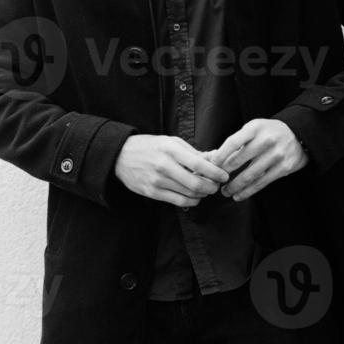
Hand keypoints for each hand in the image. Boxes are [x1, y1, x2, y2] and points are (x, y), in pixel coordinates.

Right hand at [114, 134, 229, 207]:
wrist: (120, 155)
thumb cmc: (149, 146)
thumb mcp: (170, 142)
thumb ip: (192, 152)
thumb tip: (215, 159)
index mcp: (170, 150)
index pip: (200, 164)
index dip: (216, 172)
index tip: (224, 175)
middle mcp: (164, 166)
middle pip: (197, 184)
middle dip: (212, 187)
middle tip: (216, 185)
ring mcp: (157, 181)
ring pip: (189, 195)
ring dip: (202, 195)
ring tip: (205, 190)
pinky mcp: (152, 192)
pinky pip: (178, 201)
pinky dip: (191, 201)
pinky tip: (193, 196)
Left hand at [205, 119, 308, 201]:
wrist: (299, 134)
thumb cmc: (268, 132)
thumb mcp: (254, 129)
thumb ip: (237, 141)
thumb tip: (213, 158)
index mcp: (255, 128)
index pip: (233, 142)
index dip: (220, 155)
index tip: (212, 165)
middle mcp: (266, 140)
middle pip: (239, 160)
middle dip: (224, 173)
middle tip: (214, 181)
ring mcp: (276, 155)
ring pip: (250, 175)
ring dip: (235, 186)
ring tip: (225, 192)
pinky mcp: (284, 167)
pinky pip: (262, 182)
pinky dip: (248, 191)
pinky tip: (239, 195)